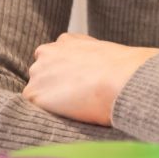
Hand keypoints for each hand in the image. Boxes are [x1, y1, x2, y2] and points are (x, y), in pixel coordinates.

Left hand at [23, 33, 158, 124]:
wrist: (121, 78)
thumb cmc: (124, 69)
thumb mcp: (108, 54)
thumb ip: (94, 59)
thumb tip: (106, 74)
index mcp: (66, 41)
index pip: (55, 58)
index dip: (66, 74)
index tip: (78, 85)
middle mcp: (47, 52)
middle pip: (42, 74)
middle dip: (54, 86)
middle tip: (75, 99)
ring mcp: (38, 72)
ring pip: (37, 91)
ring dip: (50, 100)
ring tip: (73, 109)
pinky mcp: (34, 93)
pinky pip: (34, 108)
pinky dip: (47, 114)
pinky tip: (65, 116)